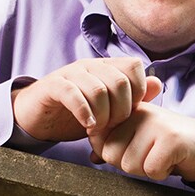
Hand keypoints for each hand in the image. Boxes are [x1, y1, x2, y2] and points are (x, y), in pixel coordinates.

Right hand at [11, 58, 162, 142]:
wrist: (37, 117)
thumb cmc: (75, 113)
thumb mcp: (108, 109)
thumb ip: (132, 98)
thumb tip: (157, 83)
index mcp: (106, 67)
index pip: (134, 67)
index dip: (138, 92)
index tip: (129, 114)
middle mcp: (91, 66)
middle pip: (119, 81)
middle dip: (120, 110)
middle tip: (112, 127)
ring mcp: (71, 73)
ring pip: (98, 89)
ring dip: (102, 116)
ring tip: (97, 129)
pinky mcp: (53, 85)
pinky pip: (73, 94)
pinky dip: (84, 112)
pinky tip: (87, 125)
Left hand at [90, 103, 194, 181]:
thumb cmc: (170, 147)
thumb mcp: (141, 142)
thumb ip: (117, 146)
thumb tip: (92, 157)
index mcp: (129, 112)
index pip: (100, 142)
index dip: (116, 155)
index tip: (138, 150)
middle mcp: (140, 113)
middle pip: (112, 156)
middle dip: (131, 165)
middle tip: (152, 155)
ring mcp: (156, 124)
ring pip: (130, 165)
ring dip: (148, 170)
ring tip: (163, 156)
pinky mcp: (171, 139)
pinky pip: (151, 170)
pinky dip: (162, 173)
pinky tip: (173, 161)